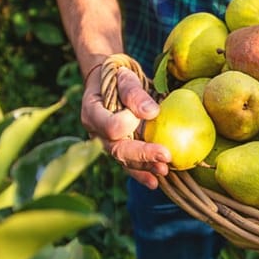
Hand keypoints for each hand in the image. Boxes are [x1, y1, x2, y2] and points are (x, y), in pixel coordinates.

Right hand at [81, 58, 171, 188]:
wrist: (111, 82)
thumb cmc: (117, 76)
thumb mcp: (123, 76)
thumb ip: (134, 92)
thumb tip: (152, 112)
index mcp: (92, 113)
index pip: (110, 126)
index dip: (128, 123)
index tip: (147, 113)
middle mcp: (97, 133)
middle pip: (117, 150)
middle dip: (142, 154)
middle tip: (165, 156)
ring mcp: (108, 144)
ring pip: (124, 161)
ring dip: (145, 167)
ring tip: (164, 170)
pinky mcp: (120, 150)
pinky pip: (129, 166)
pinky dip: (142, 174)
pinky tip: (156, 182)